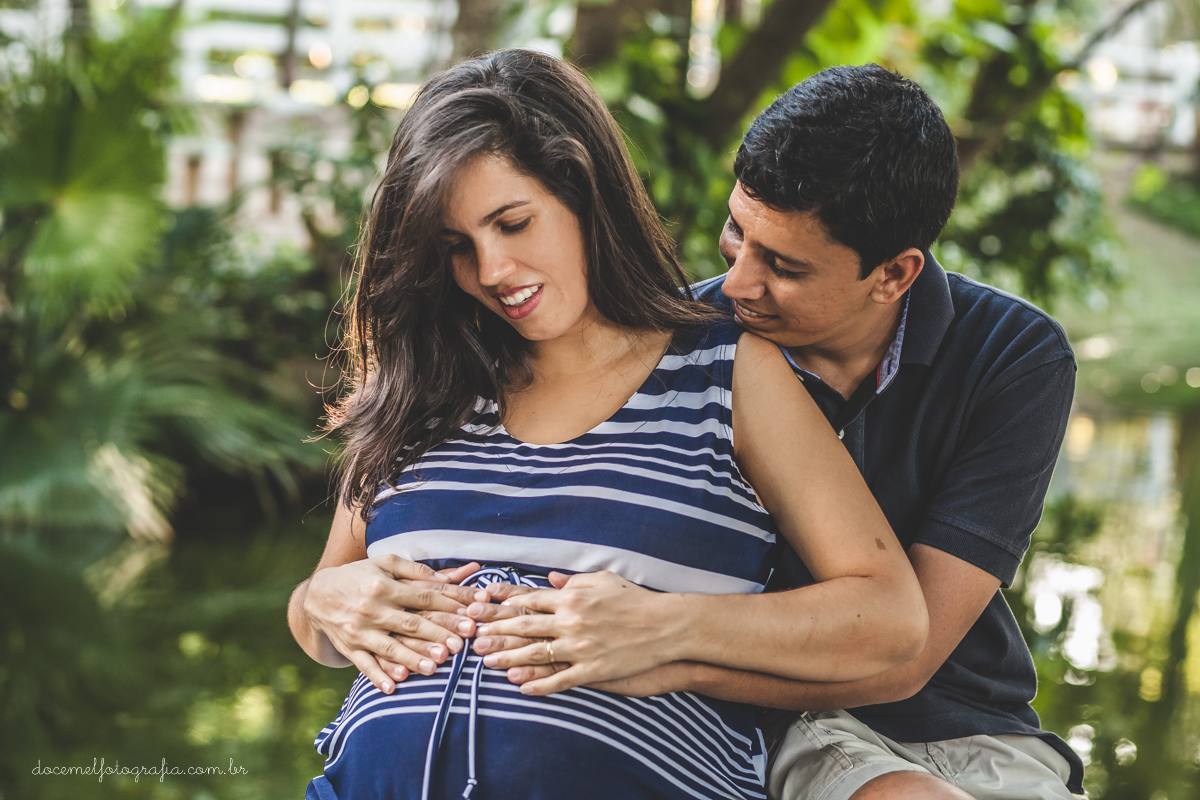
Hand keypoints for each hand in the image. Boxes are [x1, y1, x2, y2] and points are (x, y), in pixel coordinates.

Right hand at [303, 557, 484, 692]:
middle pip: (410, 624)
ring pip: (390, 647)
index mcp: (384, 586)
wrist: (317, 594)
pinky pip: (364, 664)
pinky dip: (377, 676)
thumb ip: (415, 570)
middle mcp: (372, 609)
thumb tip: (446, 578)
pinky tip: (393, 687)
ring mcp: (359, 630)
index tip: (470, 616)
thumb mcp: (384, 564)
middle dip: (437, 635)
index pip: (423, 597)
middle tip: (460, 646)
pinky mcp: (349, 647)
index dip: (448, 606)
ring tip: (434, 667)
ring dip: (412, 658)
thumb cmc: (359, 576)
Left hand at [474, 570, 682, 695]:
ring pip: (536, 654)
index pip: (529, 599)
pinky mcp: (593, 669)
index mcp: (572, 597)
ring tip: (486, 662)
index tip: (481, 604)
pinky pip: (561, 679)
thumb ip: (574, 581)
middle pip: (525, 626)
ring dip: (509, 658)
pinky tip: (521, 689)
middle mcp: (571, 621)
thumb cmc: (635, 599)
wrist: (666, 625)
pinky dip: (540, 685)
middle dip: (495, 630)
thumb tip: (552, 579)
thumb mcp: (603, 580)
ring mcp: (581, 646)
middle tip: (472, 636)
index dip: (502, 603)